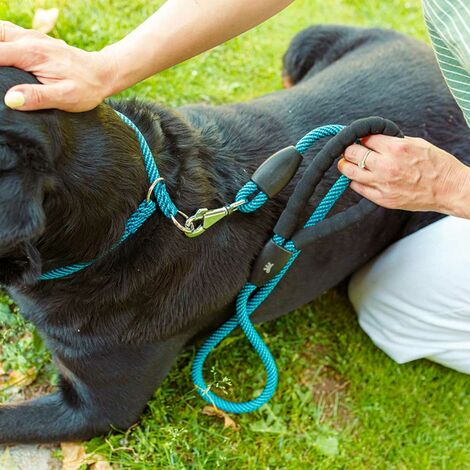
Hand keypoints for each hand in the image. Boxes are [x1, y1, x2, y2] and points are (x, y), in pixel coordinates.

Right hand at [0, 21, 116, 111]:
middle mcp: (28, 39)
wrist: (103, 73)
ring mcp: (30, 36)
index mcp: (31, 53)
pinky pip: (6, 33)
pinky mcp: (33, 38)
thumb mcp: (66, 97)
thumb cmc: (86, 87)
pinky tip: (2, 57)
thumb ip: (38, 97)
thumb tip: (10, 100)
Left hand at [338, 134, 469, 216]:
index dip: (361, 138)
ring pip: (349, 171)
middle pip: (352, 153)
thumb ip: (392, 141)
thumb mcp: (416, 143)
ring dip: (346, 165)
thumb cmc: (436, 165)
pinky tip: (360, 177)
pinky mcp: (382, 198)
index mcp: (396, 148)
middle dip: (349, 149)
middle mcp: (386, 166)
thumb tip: (373, 138)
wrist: (449, 190)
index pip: (365, 138)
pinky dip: (355, 180)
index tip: (361, 140)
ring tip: (348, 163)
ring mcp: (382, 184)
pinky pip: (357, 187)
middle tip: (351, 150)